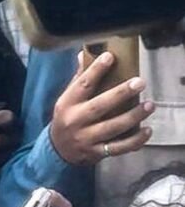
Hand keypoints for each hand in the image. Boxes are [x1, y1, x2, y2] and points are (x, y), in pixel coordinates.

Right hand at [50, 51, 155, 165]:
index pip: (82, 85)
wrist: (58, 150)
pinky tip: (146, 130)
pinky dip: (134, 141)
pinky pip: (118, 148)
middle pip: (98, 107)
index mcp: (67, 104)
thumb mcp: (68, 98)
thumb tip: (85, 54)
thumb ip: (79, 79)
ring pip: (112, 128)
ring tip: (149, 105)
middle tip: (139, 82)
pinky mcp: (96, 152)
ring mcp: (85, 138)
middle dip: (120, 94)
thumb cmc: (67, 118)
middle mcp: (75, 121)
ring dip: (132, 116)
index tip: (110, 57)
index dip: (95, 70)